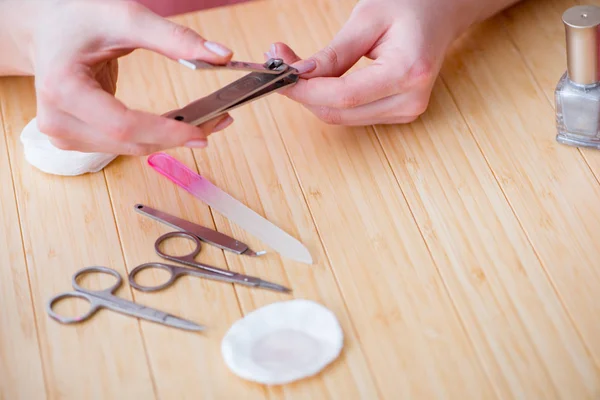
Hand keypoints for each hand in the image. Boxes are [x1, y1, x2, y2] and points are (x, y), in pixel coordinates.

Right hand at [29, 0, 234, 154]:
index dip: (165, 132)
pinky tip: (179, 124)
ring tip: (206, 120)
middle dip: (177, 136)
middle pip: (130, 142)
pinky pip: (125, 144)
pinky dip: (155, 136)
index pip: (122, 125)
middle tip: (219, 121)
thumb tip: (223, 56)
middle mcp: (58, 119)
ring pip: (131, 148)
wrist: (45, 30)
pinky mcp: (77, 140)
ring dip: (170, 139)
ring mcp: (64, 134)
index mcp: (62, 87)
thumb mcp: (127, 18)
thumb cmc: (78, 19)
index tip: (201, 132)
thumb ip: (175, 38)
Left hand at [268, 0, 471, 125]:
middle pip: (340, 112)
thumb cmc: (410, 7)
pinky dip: (329, 101)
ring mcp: (406, 112)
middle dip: (304, 93)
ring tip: (296, 67)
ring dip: (313, 98)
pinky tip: (319, 81)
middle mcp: (410, 101)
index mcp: (408, 72)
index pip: (344, 96)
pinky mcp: (398, 113)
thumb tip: (300, 74)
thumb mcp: (367, 19)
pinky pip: (352, 114)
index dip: (307, 90)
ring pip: (342, 117)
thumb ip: (334, 53)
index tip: (281, 75)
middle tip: (279, 64)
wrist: (440, 14)